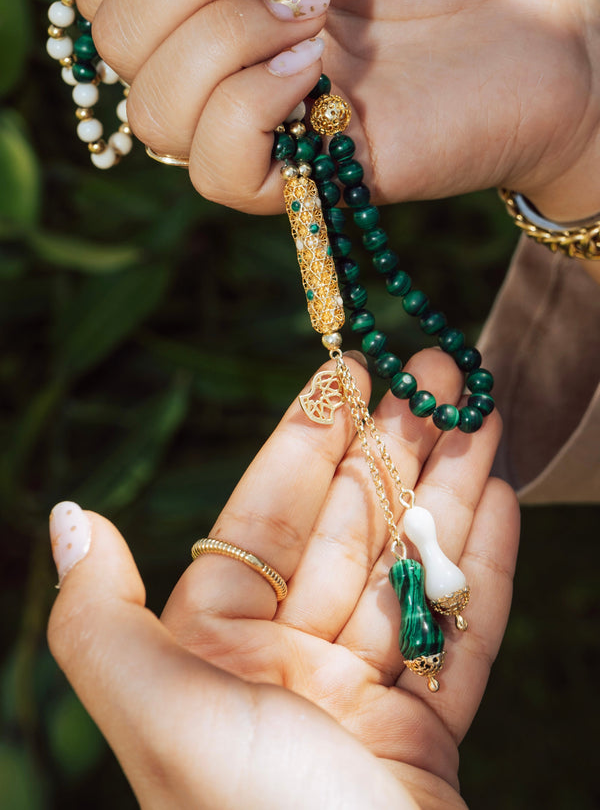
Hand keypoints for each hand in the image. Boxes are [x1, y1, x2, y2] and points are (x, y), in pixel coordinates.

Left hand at [48, 351, 518, 809]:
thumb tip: (71, 515)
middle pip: (349, 528)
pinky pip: (461, 632)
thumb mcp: (160, 713)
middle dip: (395, 445)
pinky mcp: (426, 737)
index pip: (266, 514)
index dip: (310, 436)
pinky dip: (483, 562)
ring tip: (481, 409)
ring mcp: (360, 700)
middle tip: (437, 368)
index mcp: (215, 653)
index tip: (347, 369)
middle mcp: (285, 668)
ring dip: (448, 485)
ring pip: (411, 567)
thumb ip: (100, 618)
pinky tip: (500, 493)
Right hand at [76, 0, 599, 220]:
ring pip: (152, 109)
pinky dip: (248, 103)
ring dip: (224, 34)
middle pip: (115, 39)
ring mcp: (261, 129)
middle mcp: (222, 68)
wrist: (551, 35)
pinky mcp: (307, 183)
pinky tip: (314, 67)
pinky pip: (216, 167)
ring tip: (317, 12)